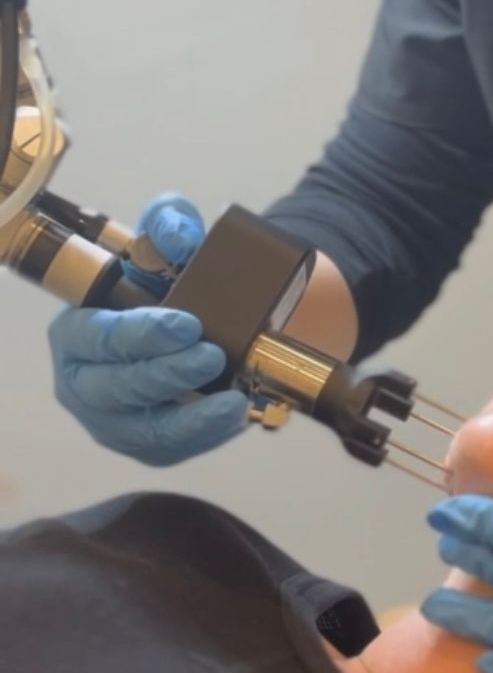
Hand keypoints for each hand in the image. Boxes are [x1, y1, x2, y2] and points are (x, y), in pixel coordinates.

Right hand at [48, 193, 247, 464]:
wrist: (186, 316)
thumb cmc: (161, 279)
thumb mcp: (164, 238)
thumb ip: (168, 223)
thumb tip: (178, 237)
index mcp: (76, 333)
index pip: (99, 338)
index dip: (141, 335)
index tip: (187, 324)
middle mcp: (85, 383)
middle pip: (118, 389)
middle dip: (167, 374)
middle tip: (212, 355)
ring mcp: (112, 421)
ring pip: (147, 431)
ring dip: (192, 420)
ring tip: (235, 403)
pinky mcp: (145, 446)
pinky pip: (174, 450)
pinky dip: (207, 435)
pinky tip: (237, 416)